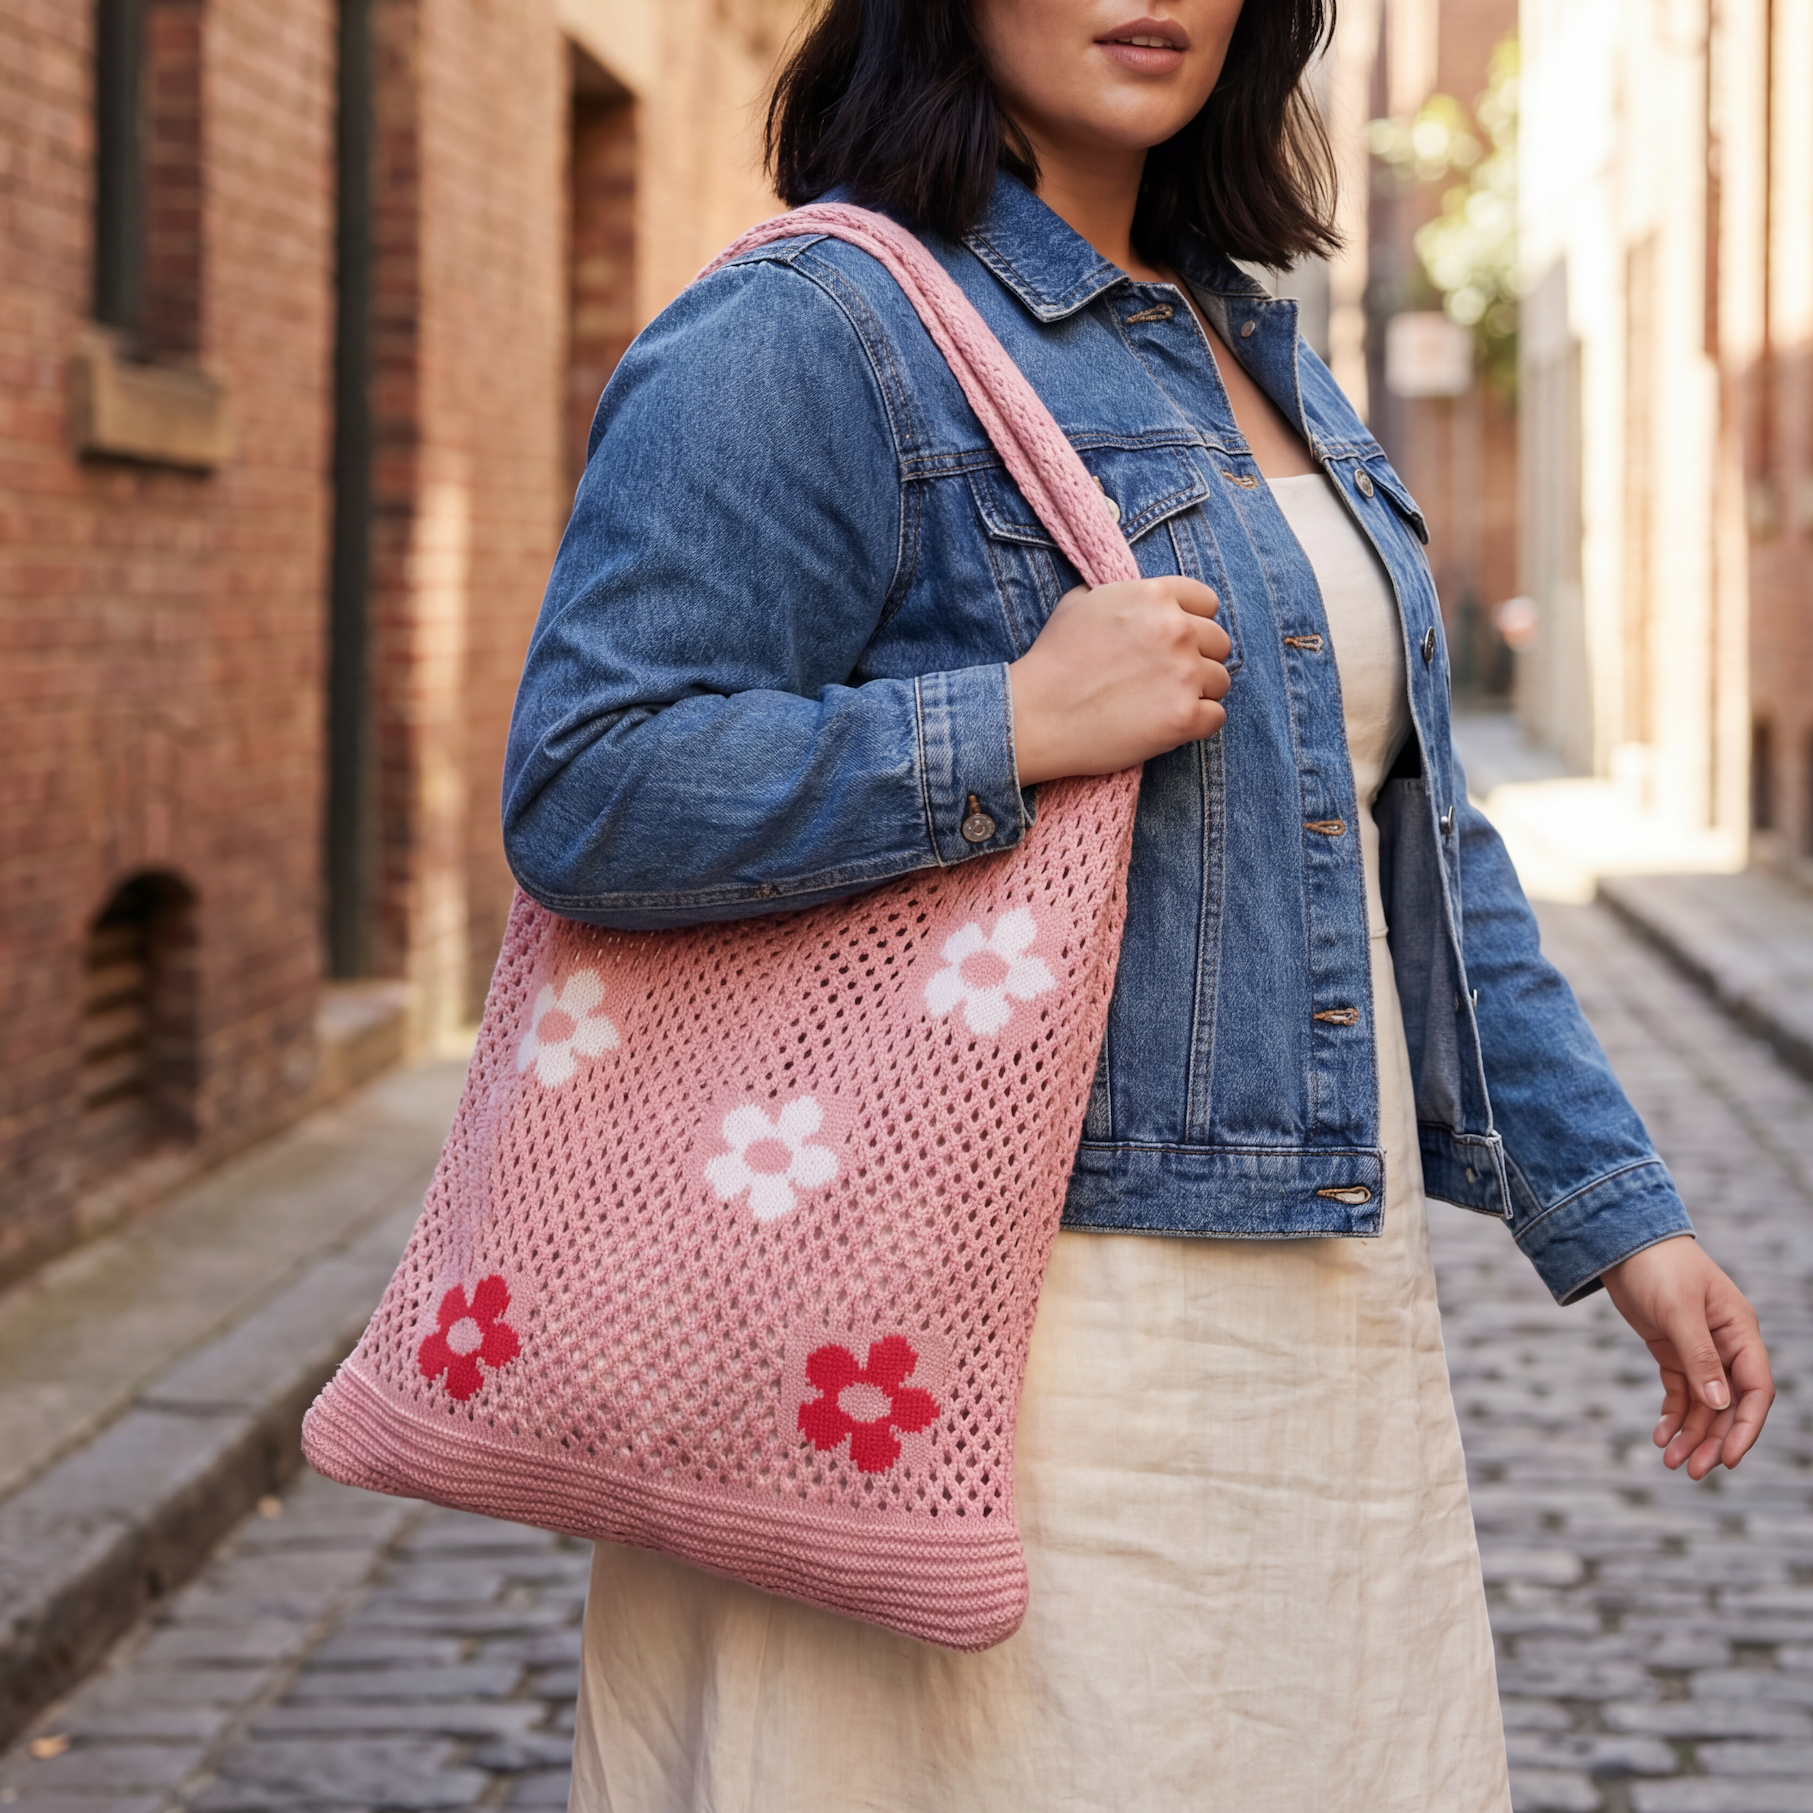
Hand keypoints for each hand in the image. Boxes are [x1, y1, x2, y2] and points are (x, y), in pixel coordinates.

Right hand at [1007, 577, 1230, 785]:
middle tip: (1165, 677)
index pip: (1207, 603)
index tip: (1175, 642)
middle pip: (1219, 642)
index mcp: (1155, 596)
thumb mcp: (1079, 602)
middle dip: (1198, 658)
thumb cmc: (1052, 660)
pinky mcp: (1184, 718)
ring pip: (1220, 681)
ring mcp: (1183, 675)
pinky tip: (1168, 724)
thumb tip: (1136, 596)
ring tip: (1162, 702)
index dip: (1193, 623)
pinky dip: (1197, 723)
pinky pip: (1216, 717)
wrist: (1034, 715)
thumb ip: (1120, 594)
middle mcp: (1176, 630)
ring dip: (1198, 692)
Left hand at [1600, 1235, 1772, 1479]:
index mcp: (1740, 1333)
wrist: (1620, 1241)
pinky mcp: (1672, 1351)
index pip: (1755, 1390)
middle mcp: (1725, 1345)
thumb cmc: (1658, 1266)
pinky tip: (1660, 1435)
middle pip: (1728, 1405)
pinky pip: (1679, 1392)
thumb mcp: (1678, 1310)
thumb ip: (1699, 1356)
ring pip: (1703, 1404)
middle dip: (1713, 1439)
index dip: (1745, 1426)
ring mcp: (1699, 1350)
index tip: (1729, 1458)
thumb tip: (1719, 1403)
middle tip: (1693, 1471)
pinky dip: (1672, 1414)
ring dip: (1690, 1433)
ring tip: (1670, 1461)